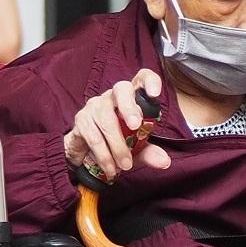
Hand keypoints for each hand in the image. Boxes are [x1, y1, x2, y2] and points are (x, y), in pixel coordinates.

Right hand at [61, 70, 170, 184]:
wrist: (86, 153)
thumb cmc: (117, 142)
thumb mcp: (136, 148)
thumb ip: (150, 152)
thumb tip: (164, 162)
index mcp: (131, 97)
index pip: (141, 78)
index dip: (149, 81)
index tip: (154, 94)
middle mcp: (112, 96)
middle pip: (121, 89)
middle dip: (129, 107)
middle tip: (135, 126)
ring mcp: (94, 106)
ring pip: (106, 119)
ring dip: (117, 145)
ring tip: (125, 165)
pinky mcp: (81, 120)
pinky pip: (93, 136)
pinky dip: (104, 155)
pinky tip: (110, 168)